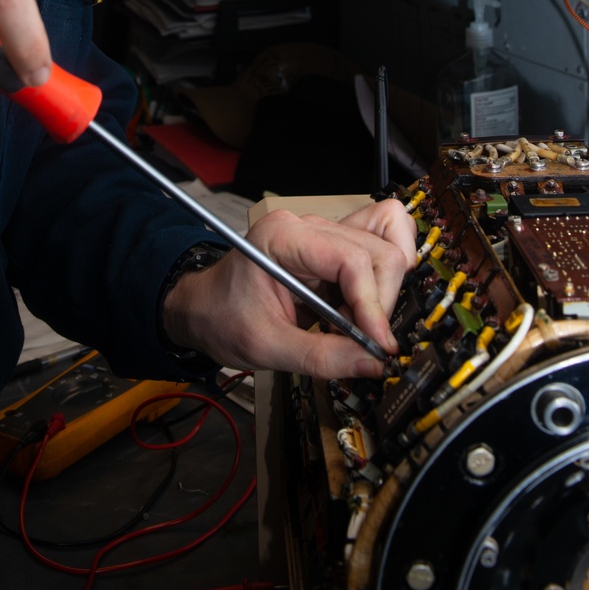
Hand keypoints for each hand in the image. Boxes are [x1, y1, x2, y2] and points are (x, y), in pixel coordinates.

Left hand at [160, 199, 415, 377]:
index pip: (351, 259)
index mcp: (283, 236)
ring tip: (358, 323)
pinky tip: (362, 309)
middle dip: (380, 301)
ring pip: (385, 247)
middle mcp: (309, 225)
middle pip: (377, 251)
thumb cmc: (223, 319)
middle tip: (363, 341)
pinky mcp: (333, 247)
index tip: (379, 345)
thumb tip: (374, 364)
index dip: (372, 304)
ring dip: (384, 291)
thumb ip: (321, 356)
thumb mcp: (265, 347)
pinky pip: (377, 247)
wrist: (203, 308)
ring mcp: (323, 233)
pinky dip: (384, 279)